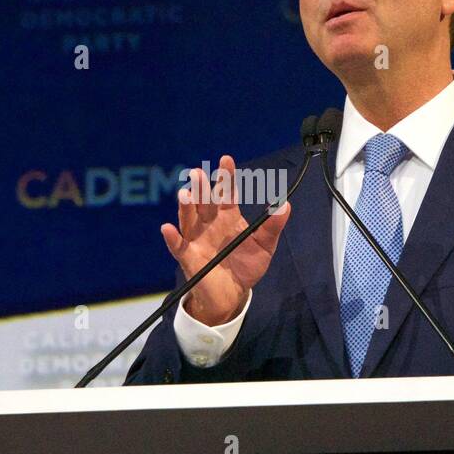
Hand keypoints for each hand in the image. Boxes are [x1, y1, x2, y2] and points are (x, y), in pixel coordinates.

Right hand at [161, 154, 290, 325]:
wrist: (234, 293)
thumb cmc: (247, 265)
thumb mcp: (264, 245)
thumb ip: (273, 226)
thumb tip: (285, 204)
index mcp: (227, 216)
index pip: (226, 193)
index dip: (226, 177)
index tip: (226, 160)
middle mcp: (209, 223)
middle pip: (204, 202)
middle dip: (201, 188)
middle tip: (198, 173)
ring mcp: (197, 238)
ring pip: (188, 218)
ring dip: (185, 206)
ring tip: (184, 194)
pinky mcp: (189, 257)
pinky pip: (178, 247)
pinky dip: (172, 238)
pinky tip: (168, 229)